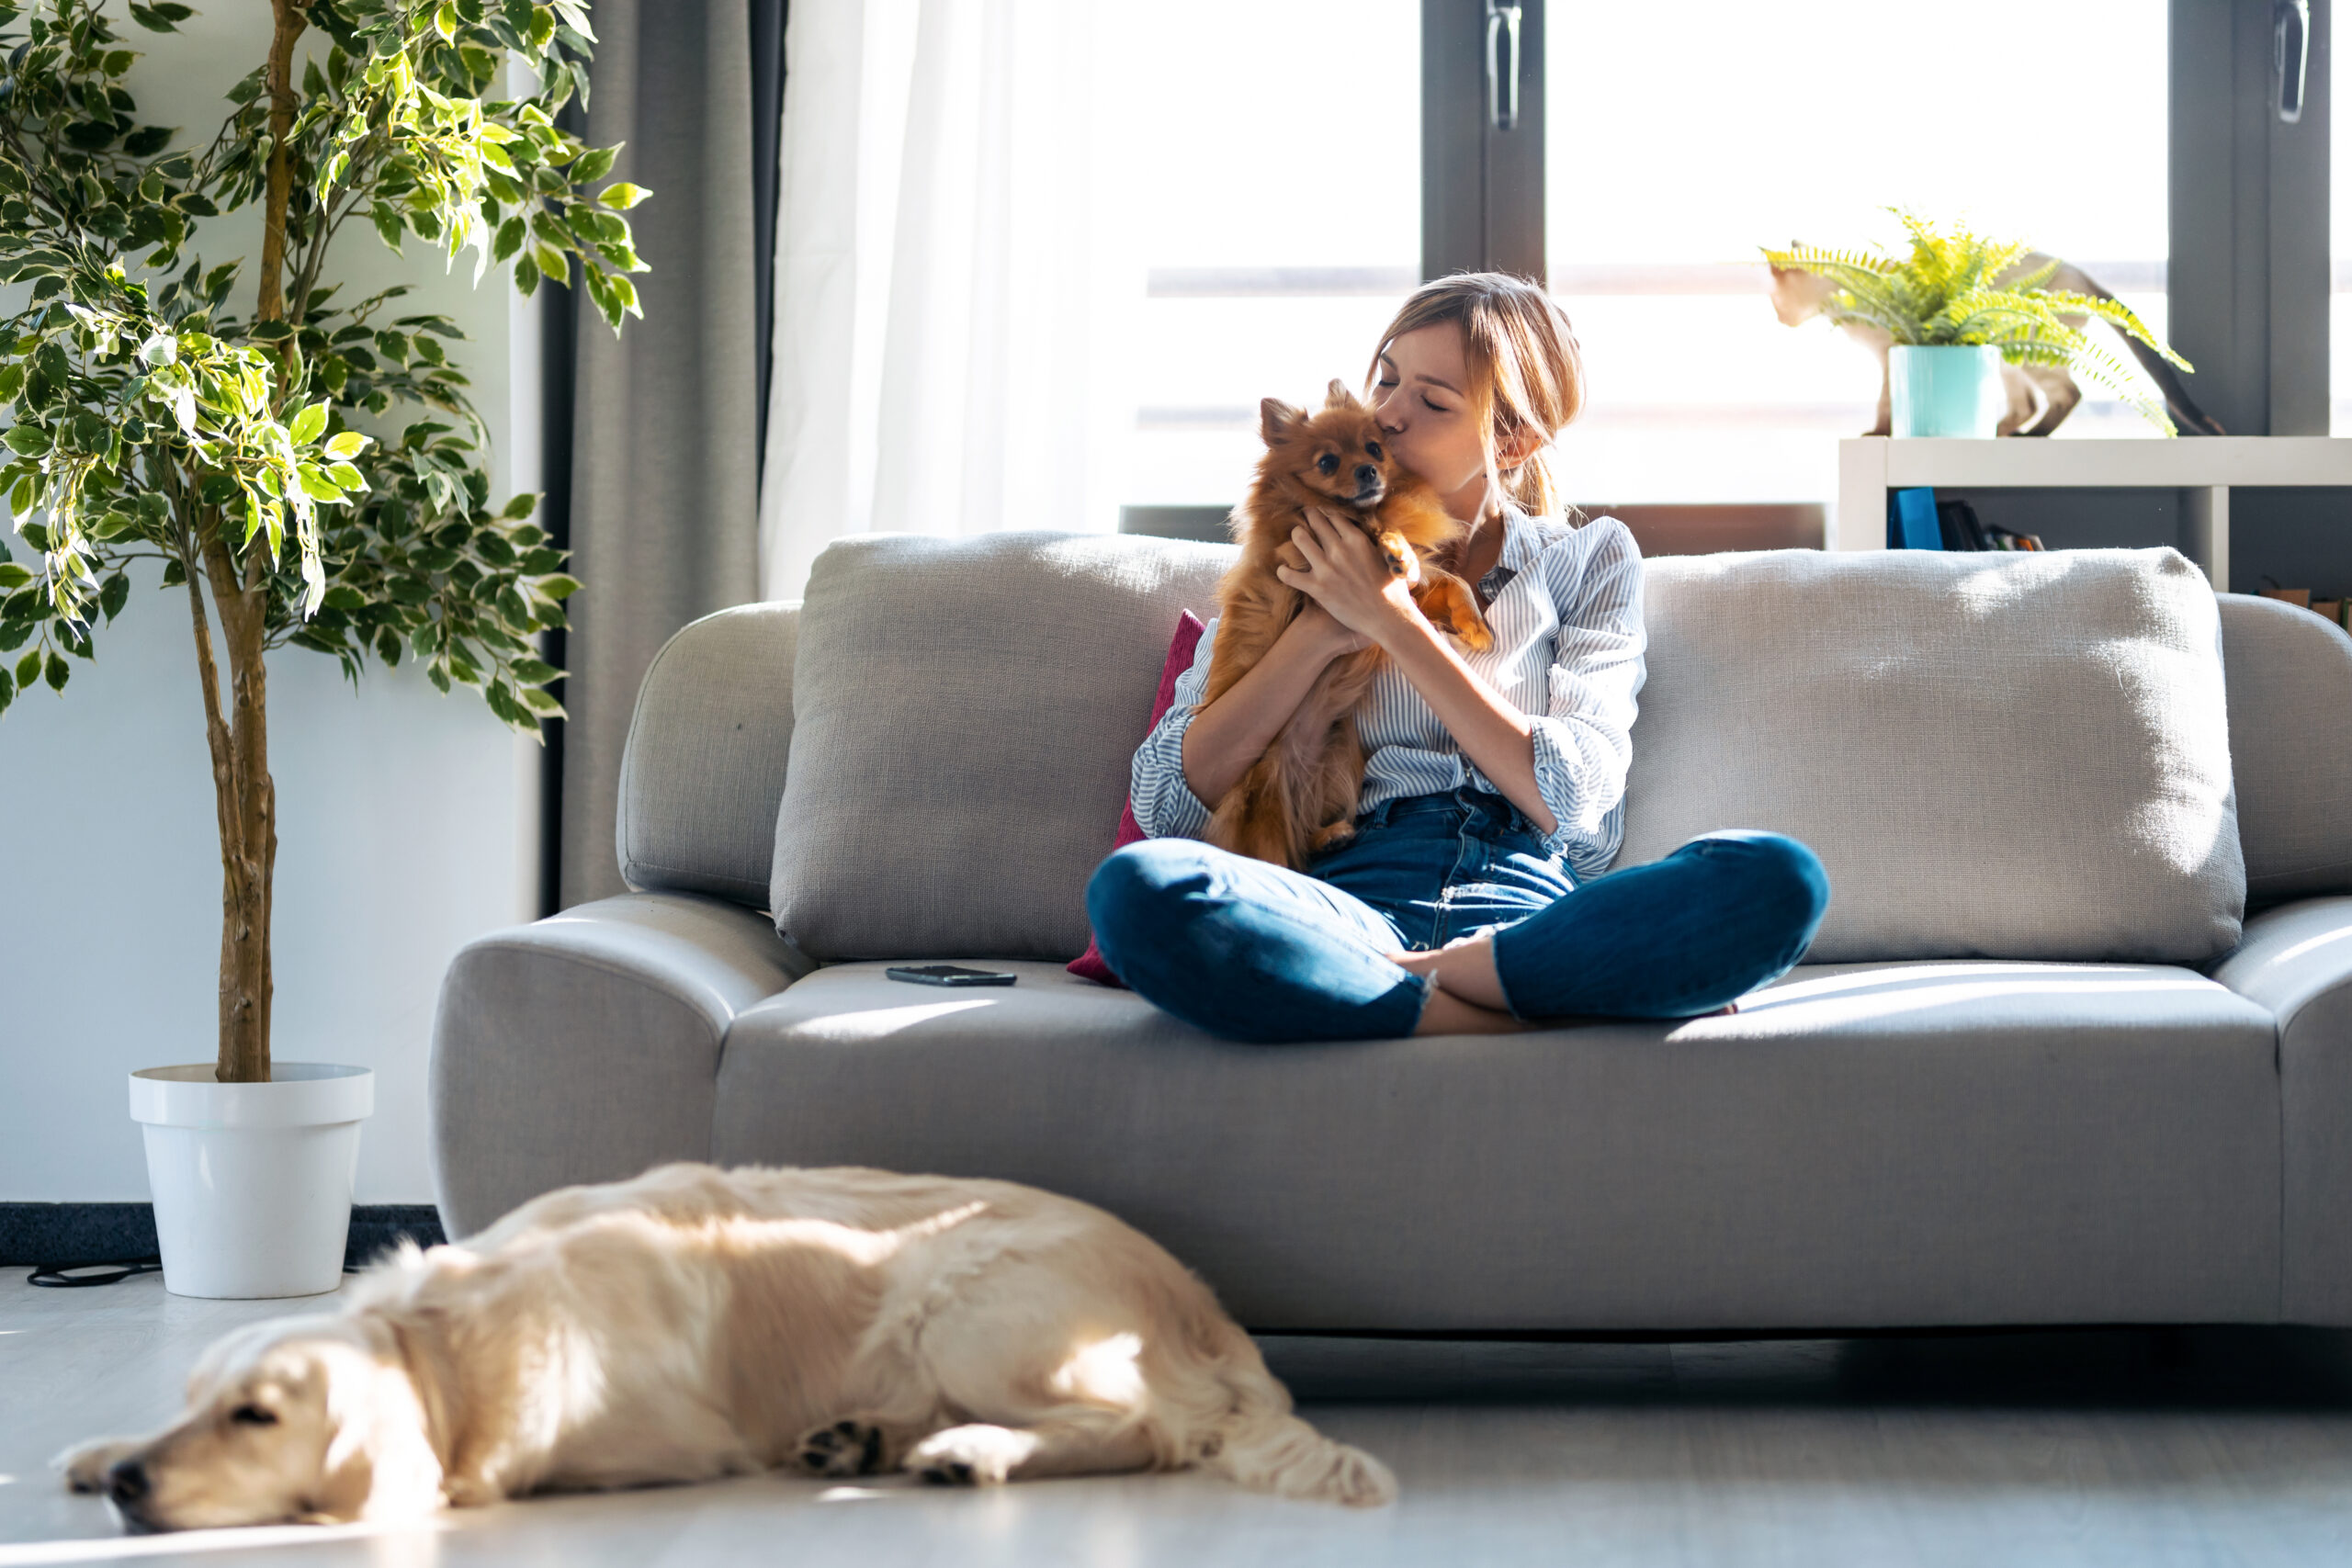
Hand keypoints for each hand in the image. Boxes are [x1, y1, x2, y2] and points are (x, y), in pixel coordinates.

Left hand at [1273, 506, 1421, 649]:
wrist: (1387, 617)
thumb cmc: (1392, 589)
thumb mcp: (1386, 556)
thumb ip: (1372, 542)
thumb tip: (1366, 532)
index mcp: (1357, 539)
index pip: (1334, 516)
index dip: (1326, 514)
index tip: (1322, 515)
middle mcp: (1339, 549)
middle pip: (1316, 522)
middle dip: (1309, 517)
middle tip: (1305, 517)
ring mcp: (1326, 568)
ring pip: (1299, 539)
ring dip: (1297, 536)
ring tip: (1297, 538)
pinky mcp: (1316, 588)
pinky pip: (1289, 575)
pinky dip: (1284, 572)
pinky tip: (1284, 570)